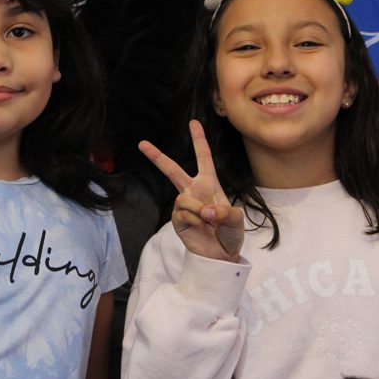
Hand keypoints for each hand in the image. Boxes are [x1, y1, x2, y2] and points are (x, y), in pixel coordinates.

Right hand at [139, 120, 243, 261]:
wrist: (220, 255)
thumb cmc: (230, 233)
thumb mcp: (236, 220)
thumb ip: (224, 212)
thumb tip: (205, 210)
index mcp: (210, 184)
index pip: (203, 158)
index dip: (199, 140)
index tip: (193, 123)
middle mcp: (194, 190)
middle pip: (173, 170)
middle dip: (157, 157)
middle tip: (141, 143)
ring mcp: (184, 205)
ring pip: (183, 198)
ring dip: (198, 210)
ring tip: (208, 222)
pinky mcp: (177, 219)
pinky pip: (182, 213)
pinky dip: (195, 221)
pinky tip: (201, 228)